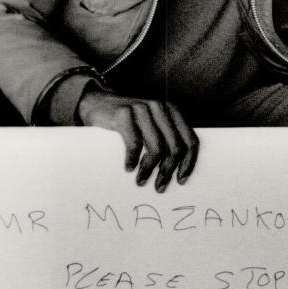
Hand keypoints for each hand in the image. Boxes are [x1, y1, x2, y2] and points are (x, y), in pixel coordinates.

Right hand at [77, 91, 198, 191]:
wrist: (96, 102)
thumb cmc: (128, 121)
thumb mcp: (151, 125)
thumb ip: (166, 138)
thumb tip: (175, 170)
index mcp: (172, 112)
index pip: (191, 141)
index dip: (189, 163)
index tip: (181, 180)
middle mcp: (160, 108)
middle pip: (175, 147)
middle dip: (168, 171)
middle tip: (159, 187)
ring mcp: (142, 109)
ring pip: (157, 148)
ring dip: (149, 169)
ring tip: (141, 181)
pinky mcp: (124, 114)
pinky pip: (134, 144)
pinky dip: (133, 160)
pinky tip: (129, 168)